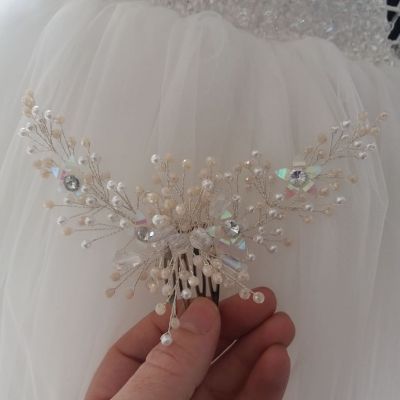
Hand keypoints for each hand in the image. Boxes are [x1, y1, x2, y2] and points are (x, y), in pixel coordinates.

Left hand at [85, 287, 294, 399]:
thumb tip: (201, 309)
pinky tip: (277, 358)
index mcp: (123, 387)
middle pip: (199, 353)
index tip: (215, 297)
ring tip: (281, 323)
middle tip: (264, 299)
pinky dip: (264, 383)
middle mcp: (161, 397)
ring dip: (256, 349)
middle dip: (234, 325)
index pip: (152, 340)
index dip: (185, 315)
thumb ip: (170, 363)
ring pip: (228, 377)